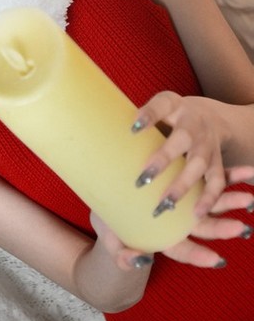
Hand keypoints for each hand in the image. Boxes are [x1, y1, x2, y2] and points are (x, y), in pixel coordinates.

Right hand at [91, 166, 253, 270]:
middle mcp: (179, 221)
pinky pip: (213, 177)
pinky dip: (232, 175)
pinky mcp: (190, 179)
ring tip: (249, 199)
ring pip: (213, 201)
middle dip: (223, 227)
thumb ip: (122, 253)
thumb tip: (140, 259)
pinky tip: (249, 172)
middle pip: (203, 226)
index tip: (217, 260)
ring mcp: (187, 200)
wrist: (110, 194)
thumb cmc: (109, 221)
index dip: (198, 255)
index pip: (182, 250)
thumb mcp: (110, 237)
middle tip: (241, 228)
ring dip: (232, 200)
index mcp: (162, 238)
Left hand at [132, 92, 253, 218]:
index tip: (132, 129)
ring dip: (182, 185)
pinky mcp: (217, 162)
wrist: (210, 118)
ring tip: (164, 205)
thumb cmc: (171, 117)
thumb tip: (103, 138)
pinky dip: (209, 199)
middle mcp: (194, 124)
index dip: (148, 116)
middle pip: (182, 139)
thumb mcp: (157, 110)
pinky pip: (217, 182)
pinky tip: (195, 214)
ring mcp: (208, 144)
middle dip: (164, 159)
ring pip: (199, 164)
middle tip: (143, 179)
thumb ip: (138, 121)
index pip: (161, 106)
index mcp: (174, 106)